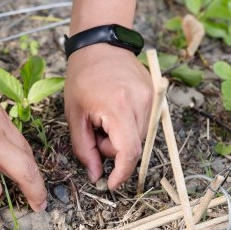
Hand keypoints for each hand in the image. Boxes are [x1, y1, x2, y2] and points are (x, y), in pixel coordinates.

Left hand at [64, 43, 152, 188]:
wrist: (100, 44)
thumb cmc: (82, 77)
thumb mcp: (75, 115)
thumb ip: (84, 149)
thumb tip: (96, 175)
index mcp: (118, 106)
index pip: (128, 151)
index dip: (121, 173)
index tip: (112, 184)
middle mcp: (141, 102)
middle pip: (133, 146)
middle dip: (112, 148)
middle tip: (94, 131)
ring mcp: (151, 97)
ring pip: (139, 137)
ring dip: (120, 137)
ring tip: (104, 118)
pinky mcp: (155, 94)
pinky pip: (144, 123)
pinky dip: (128, 126)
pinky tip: (115, 110)